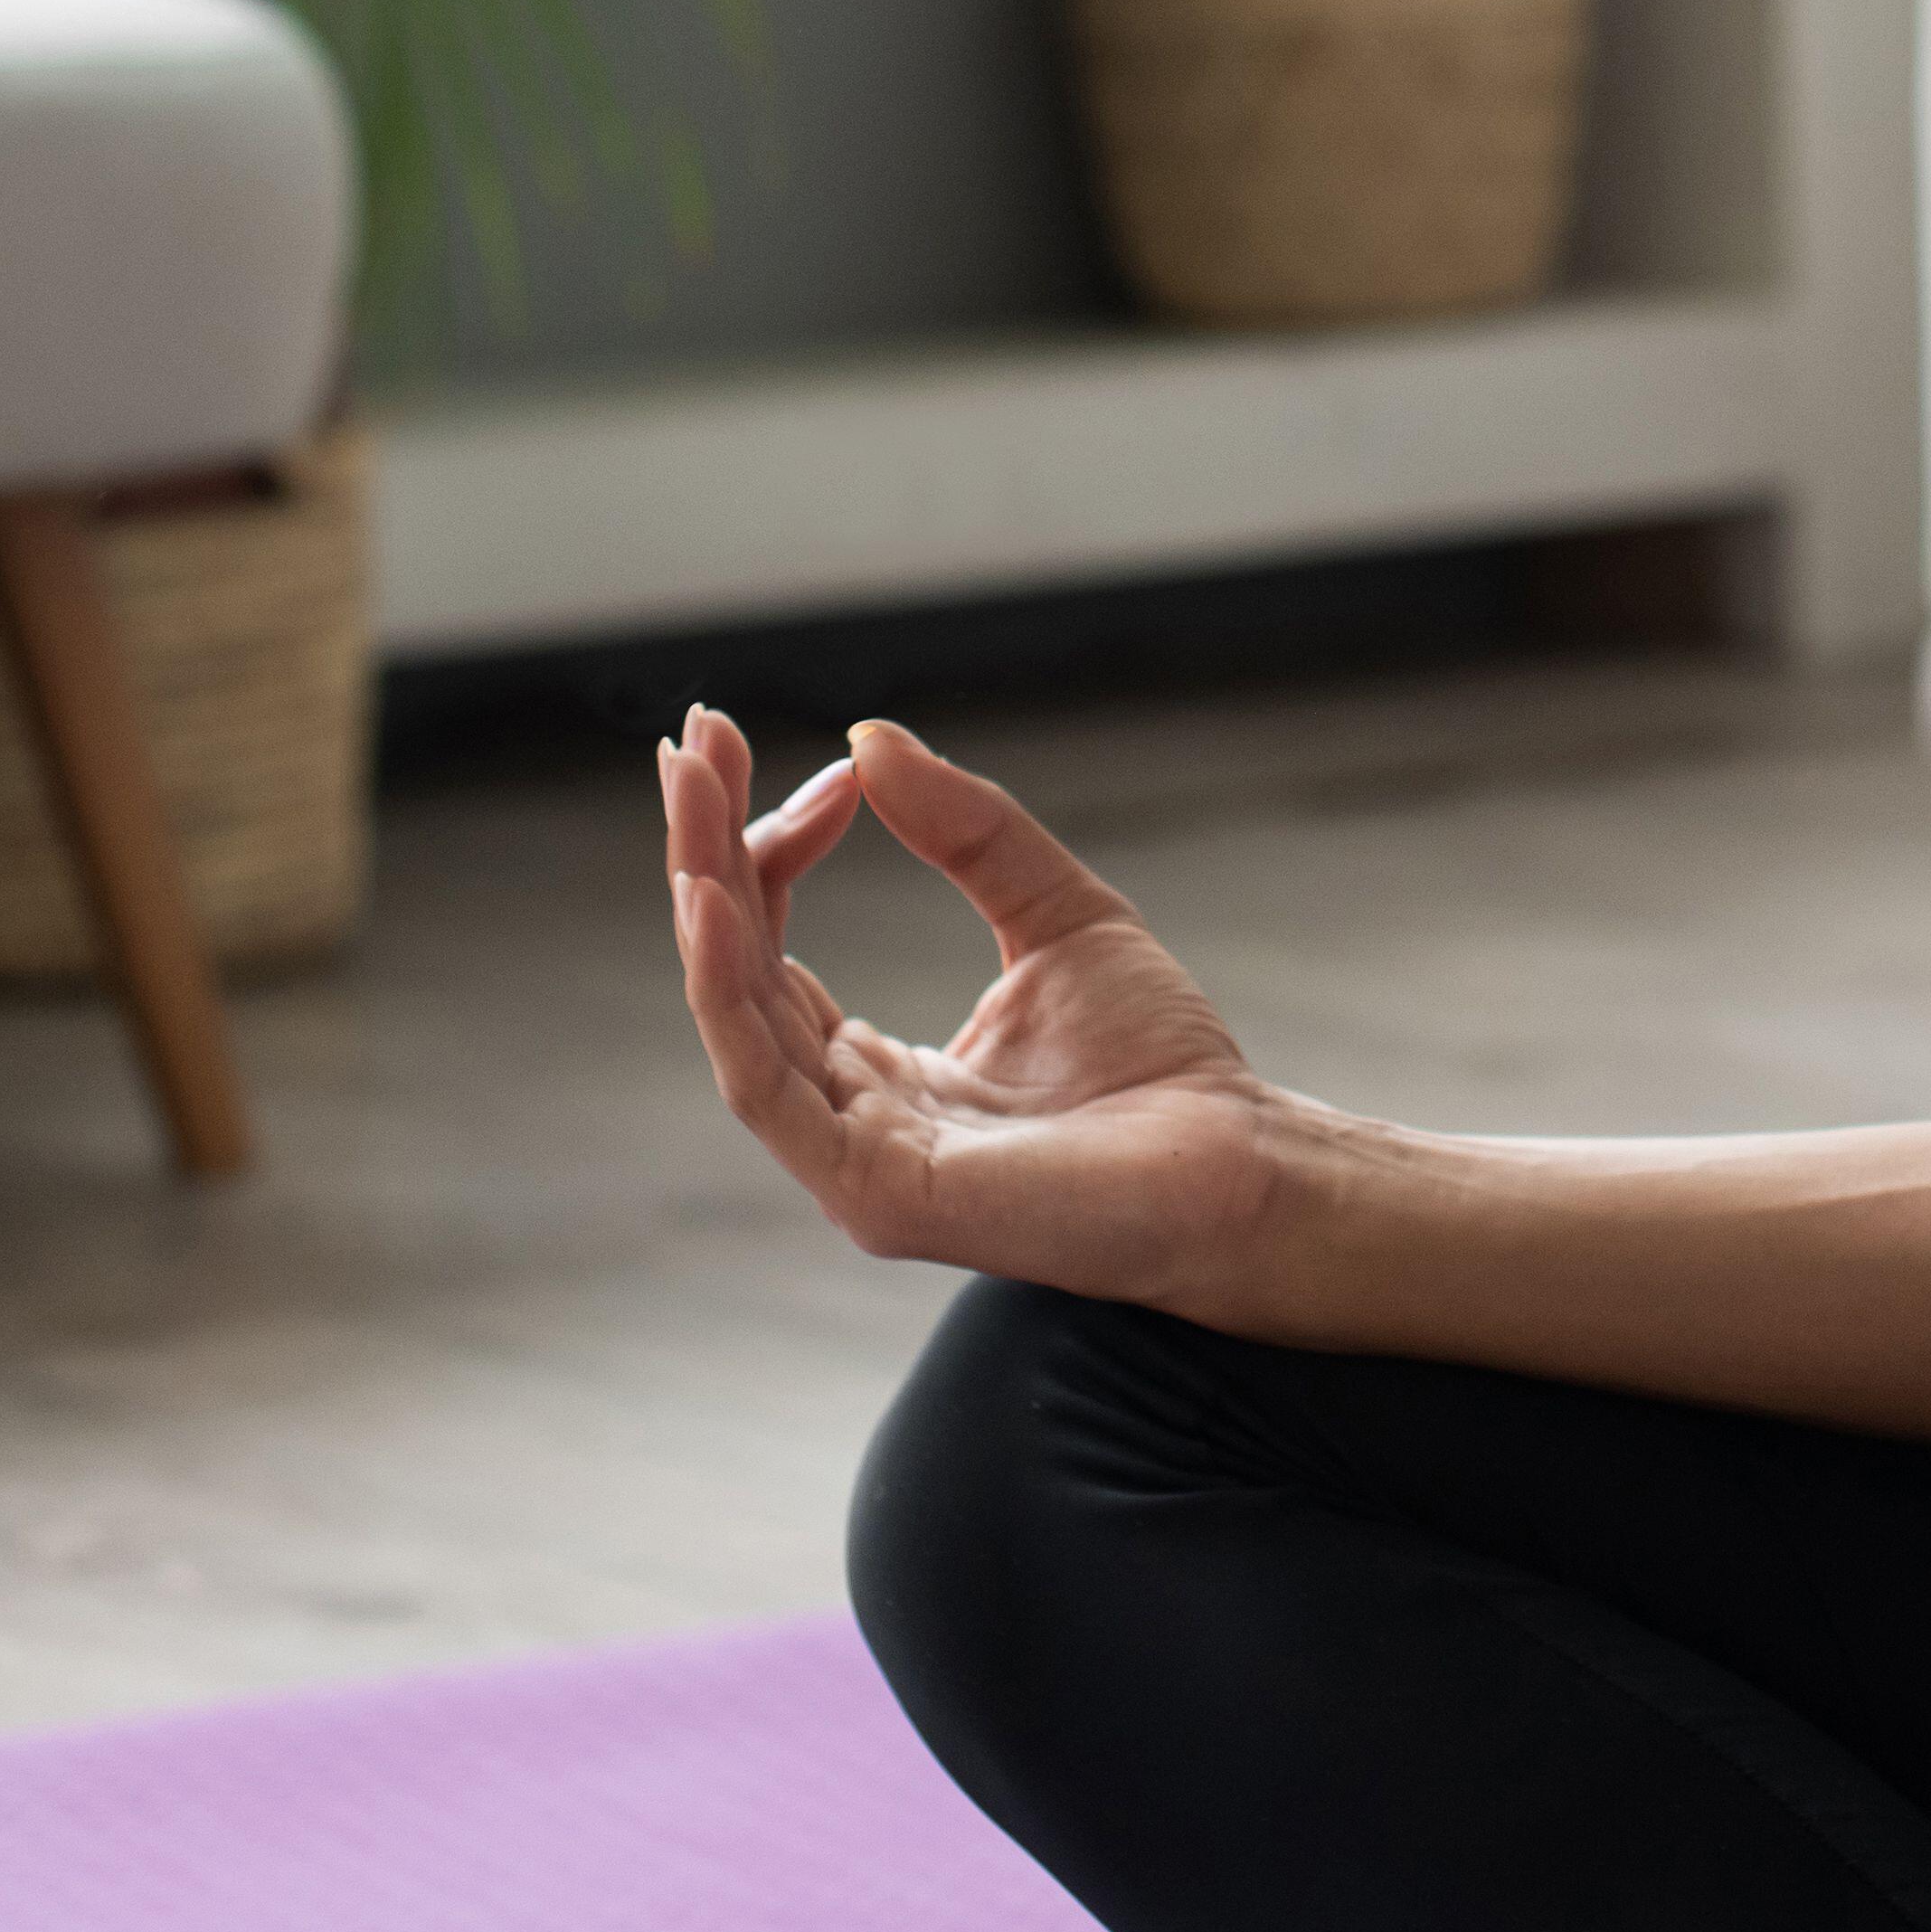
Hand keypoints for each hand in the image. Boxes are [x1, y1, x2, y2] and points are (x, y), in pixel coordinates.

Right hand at [655, 706, 1285, 1303]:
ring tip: (689, 793)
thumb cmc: (1161, 1067)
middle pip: (739, 970)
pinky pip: (764, 1086)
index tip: (831, 767)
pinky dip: (725, 990)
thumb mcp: (1061, 915)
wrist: (1241, 1165)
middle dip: (708, 849)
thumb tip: (870, 738)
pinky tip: (711, 899)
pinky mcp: (870, 1192)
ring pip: (735, 1015)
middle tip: (693, 740)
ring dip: (702, 893)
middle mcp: (847, 1116)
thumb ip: (972, 834)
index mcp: (879, 1070)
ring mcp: (849, 1160)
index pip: (779, 947)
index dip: (781, 846)